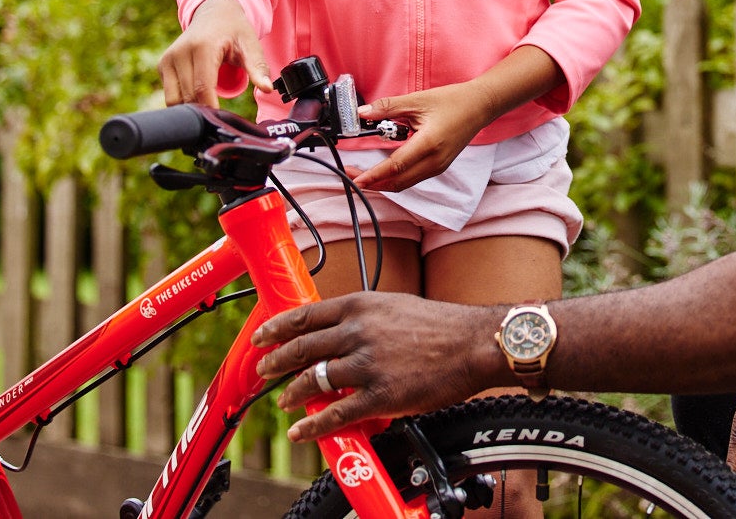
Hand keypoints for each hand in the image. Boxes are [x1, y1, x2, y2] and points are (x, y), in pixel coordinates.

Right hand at [158, 0, 271, 104]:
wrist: (214, 13)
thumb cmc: (234, 30)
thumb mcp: (250, 45)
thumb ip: (258, 68)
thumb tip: (268, 89)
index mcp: (202, 47)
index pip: (203, 87)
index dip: (212, 108)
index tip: (224, 119)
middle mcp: (180, 52)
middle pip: (189, 96)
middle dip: (204, 110)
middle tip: (221, 115)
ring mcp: (168, 59)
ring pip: (175, 99)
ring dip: (191, 107)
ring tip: (210, 106)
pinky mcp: (163, 65)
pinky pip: (170, 94)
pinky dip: (183, 101)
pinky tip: (198, 97)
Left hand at [253, 291, 504, 437]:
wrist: (475, 343)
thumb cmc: (441, 325)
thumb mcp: (395, 306)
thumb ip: (364, 318)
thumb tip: (338, 331)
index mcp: (362, 306)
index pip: (306, 315)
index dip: (277, 328)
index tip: (260, 337)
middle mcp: (359, 332)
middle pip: (302, 348)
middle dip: (276, 362)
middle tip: (264, 370)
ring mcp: (368, 364)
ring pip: (314, 381)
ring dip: (293, 393)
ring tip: (285, 400)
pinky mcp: (381, 394)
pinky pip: (337, 413)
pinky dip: (314, 424)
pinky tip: (302, 430)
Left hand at [351, 82, 500, 191]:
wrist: (480, 106)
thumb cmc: (453, 101)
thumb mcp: (417, 100)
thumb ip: (388, 107)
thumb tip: (363, 112)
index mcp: (428, 144)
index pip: (395, 166)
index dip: (373, 175)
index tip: (355, 179)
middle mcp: (434, 161)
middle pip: (398, 182)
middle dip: (373, 183)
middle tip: (351, 177)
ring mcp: (438, 166)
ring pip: (405, 184)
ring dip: (383, 183)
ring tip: (364, 176)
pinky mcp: (439, 166)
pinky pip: (413, 179)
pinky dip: (396, 179)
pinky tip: (384, 172)